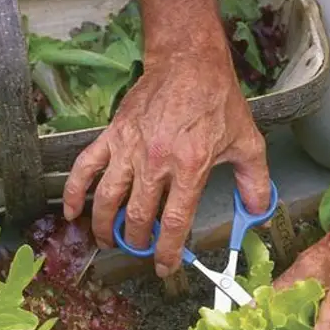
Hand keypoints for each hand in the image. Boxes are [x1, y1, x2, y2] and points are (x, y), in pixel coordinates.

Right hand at [63, 37, 270, 277]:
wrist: (188, 63)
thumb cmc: (217, 102)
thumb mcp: (247, 143)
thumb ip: (255, 183)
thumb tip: (259, 214)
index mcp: (190, 166)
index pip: (174, 222)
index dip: (168, 251)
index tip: (166, 267)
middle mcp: (156, 161)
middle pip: (137, 216)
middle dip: (137, 242)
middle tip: (140, 250)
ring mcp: (130, 148)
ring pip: (107, 198)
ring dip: (104, 226)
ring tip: (109, 241)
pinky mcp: (112, 135)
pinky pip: (86, 168)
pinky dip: (74, 193)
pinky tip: (71, 213)